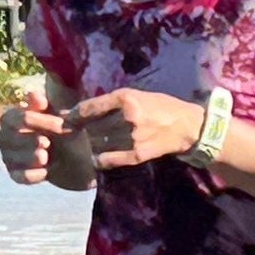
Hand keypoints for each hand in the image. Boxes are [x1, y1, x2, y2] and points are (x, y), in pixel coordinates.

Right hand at [0, 89, 71, 184]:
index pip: (18, 118)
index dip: (40, 122)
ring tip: (46, 156)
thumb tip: (32, 94)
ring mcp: (8, 157)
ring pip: (14, 159)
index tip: (59, 125)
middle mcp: (4, 137)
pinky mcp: (15, 175)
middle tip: (46, 143)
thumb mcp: (58, 117)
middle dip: (31, 141)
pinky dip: (34, 175)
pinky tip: (47, 171)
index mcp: (11, 118)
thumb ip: (46, 107)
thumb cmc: (62, 132)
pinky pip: (20, 177)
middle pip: (11, 138)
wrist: (74, 158)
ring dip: (32, 157)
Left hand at [65, 88, 204, 170]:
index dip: (74, 115)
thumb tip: (82, 110)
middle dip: (85, 130)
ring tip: (95, 143)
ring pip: (98, 143)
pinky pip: (107, 159)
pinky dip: (100, 159)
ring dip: (94, 144)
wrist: (186, 126)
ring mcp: (132, 138)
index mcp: (126, 98)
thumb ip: (112, 102)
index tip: (67, 120)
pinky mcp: (136, 155)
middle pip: (91, 127)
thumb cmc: (161, 106)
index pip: (88, 108)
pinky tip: (100, 157)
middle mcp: (127, 117)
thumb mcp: (137, 95)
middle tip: (80, 132)